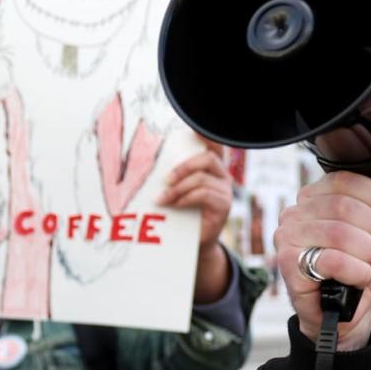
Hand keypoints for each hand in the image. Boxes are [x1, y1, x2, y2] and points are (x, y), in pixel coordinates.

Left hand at [156, 135, 232, 302]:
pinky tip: (174, 205)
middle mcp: (222, 175)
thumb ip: (172, 176)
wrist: (194, 242)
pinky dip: (185, 198)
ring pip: (203, 178)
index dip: (206, 133)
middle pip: (208, 158)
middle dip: (184, 166)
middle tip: (166, 178)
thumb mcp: (176, 189)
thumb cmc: (182, 212)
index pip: (214, 144)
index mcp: (211, 167)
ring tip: (162, 198)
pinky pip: (204, 194)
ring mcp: (225, 191)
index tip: (191, 127)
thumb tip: (145, 160)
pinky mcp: (223, 206)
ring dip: (179, 187)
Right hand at [275, 172, 370, 350]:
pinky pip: (331, 260)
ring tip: (367, 267)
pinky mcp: (288, 263)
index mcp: (318, 196)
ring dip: (367, 255)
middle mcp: (297, 211)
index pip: (346, 180)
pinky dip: (355, 273)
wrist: (350, 313)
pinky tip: (355, 280)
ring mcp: (288, 236)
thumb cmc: (365, 268)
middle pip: (344, 205)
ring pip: (338, 232)